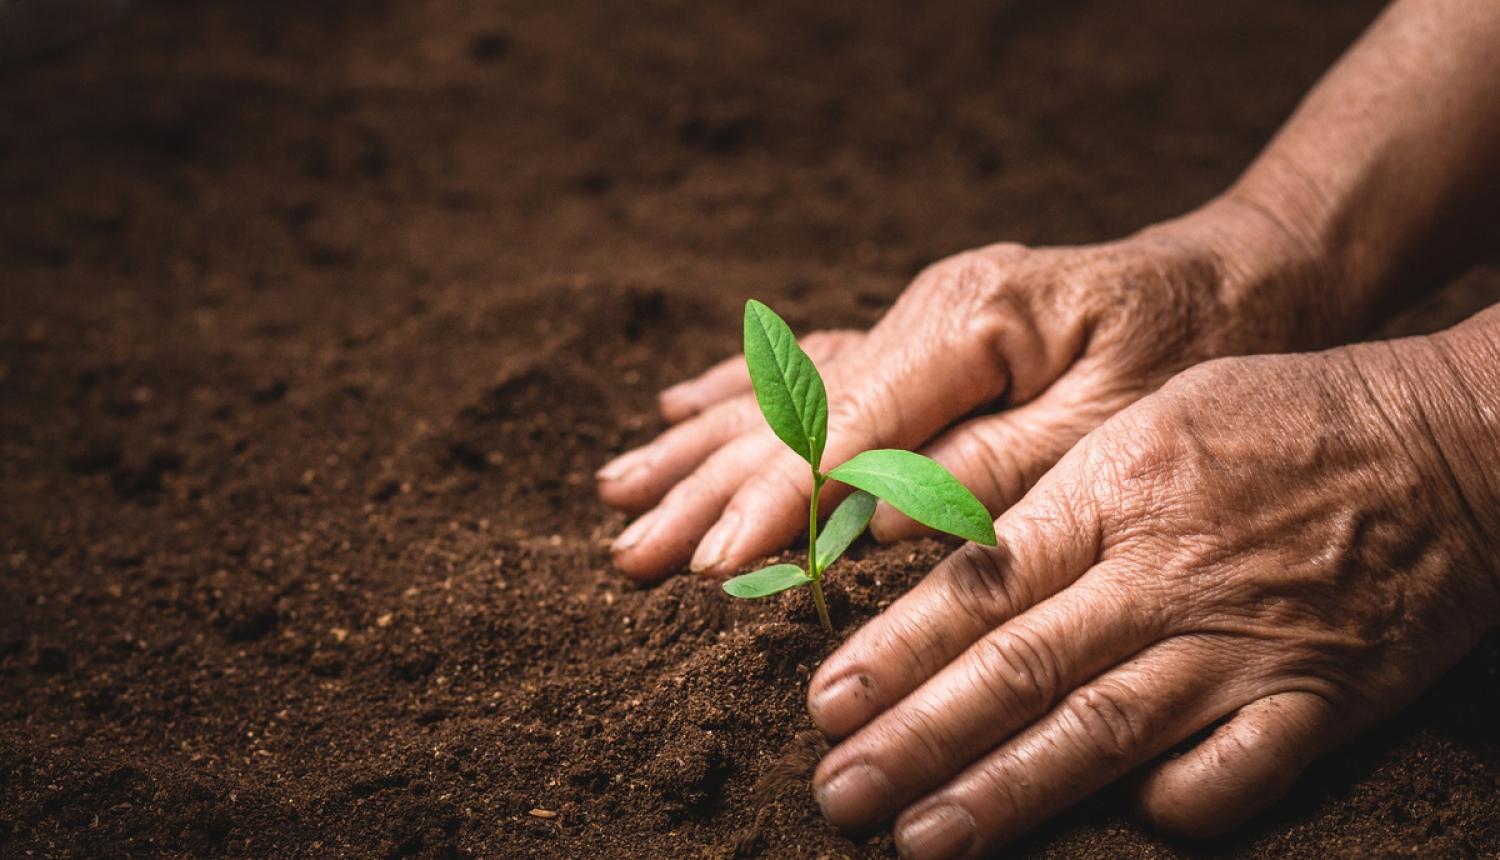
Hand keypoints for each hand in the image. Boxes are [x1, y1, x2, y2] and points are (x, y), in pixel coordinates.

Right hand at [599, 201, 1322, 580]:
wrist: (1240, 277)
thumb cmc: (1191, 351)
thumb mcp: (1108, 424)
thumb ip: (986, 472)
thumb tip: (870, 528)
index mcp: (972, 323)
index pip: (847, 430)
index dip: (775, 505)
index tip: (708, 563)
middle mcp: (926, 311)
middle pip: (795, 412)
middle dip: (708, 489)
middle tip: (629, 554)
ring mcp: (916, 317)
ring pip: (787, 391)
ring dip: (700, 448)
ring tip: (618, 492)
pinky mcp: (921, 333)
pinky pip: (817, 367)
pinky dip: (744, 394)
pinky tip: (681, 403)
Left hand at [805, 336, 1499, 857]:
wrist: (1447, 439)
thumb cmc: (1281, 416)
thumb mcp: (1148, 420)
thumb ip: (1054, 498)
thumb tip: (950, 570)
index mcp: (1116, 491)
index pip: (982, 584)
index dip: (897, 651)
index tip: (826, 702)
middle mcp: (1166, 574)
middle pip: (1020, 669)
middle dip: (918, 739)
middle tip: (839, 793)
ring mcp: (1244, 642)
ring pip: (1101, 730)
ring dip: (1003, 791)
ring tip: (921, 838)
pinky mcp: (1321, 697)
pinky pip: (1233, 772)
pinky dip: (1172, 803)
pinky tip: (1114, 821)